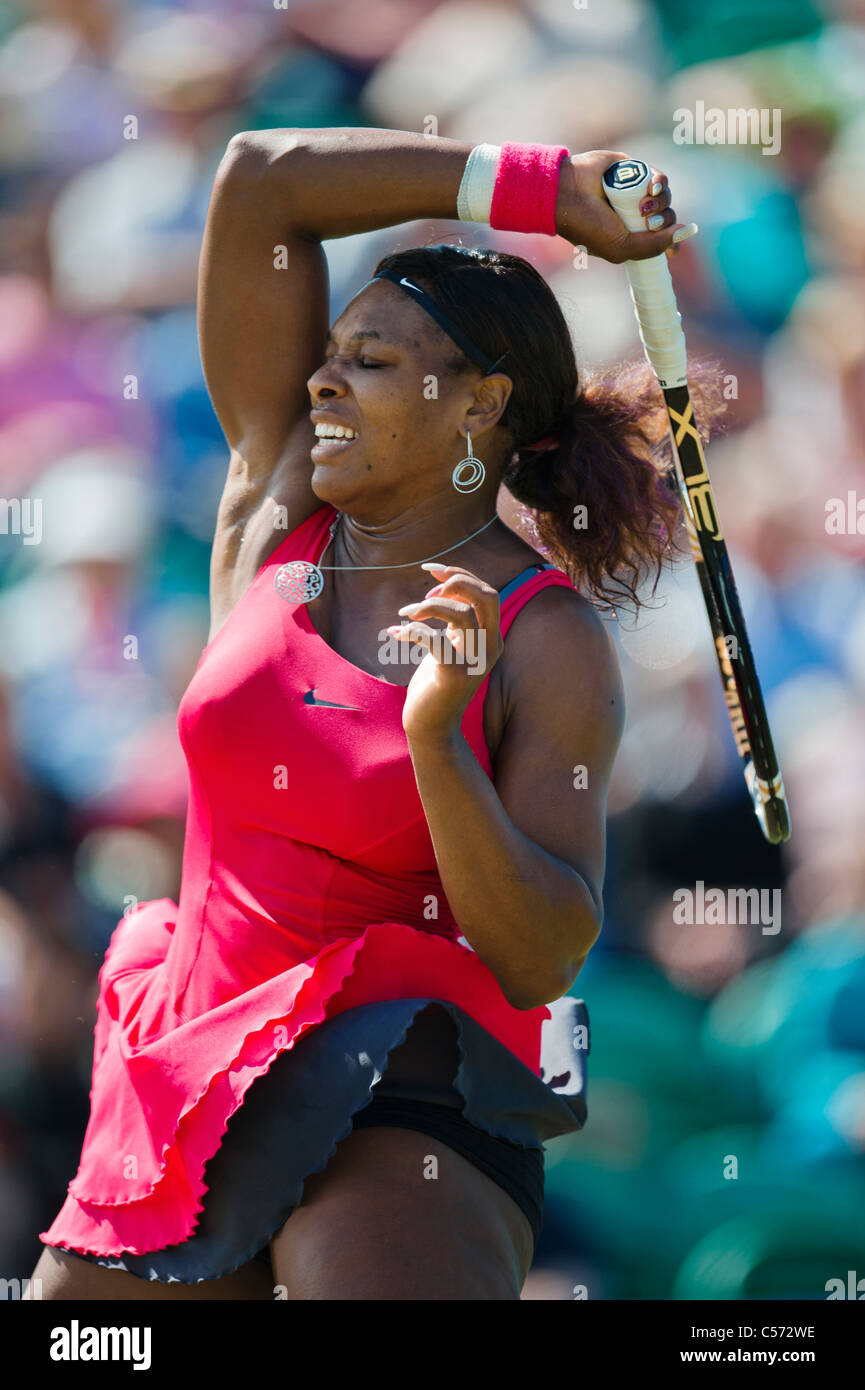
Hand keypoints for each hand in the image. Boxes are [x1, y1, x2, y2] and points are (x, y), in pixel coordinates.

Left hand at [387, 563, 503, 743]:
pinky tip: (395, 634)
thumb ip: (456, 619)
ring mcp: (474, 663)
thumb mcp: (451, 645)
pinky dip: (412, 631)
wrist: (431, 726)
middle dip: (457, 581)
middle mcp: (490, 648)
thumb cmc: (436, 682)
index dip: (460, 574)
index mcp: (491, 637)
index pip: (487, 592)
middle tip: (426, 589)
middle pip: (487, 596)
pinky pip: (434, 640)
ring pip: (461, 614)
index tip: (431, 570)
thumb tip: (440, 584)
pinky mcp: (453, 677)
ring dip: (428, 605)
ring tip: (405, 613)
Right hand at [555, 150, 695, 262]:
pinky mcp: (634, 171)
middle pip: (667, 218)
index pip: (662, 240)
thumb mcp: (621, 248)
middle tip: (650, 222)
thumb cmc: (588, 227)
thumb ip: (653, 246)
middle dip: (665, 221)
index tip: (673, 250)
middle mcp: (635, 215)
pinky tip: (652, 188)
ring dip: (662, 202)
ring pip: (666, 197)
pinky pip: (660, 178)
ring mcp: (636, 193)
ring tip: (644, 205)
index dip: (672, 243)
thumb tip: (686, 232)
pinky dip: (661, 183)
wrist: (567, 195)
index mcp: (631, 236)